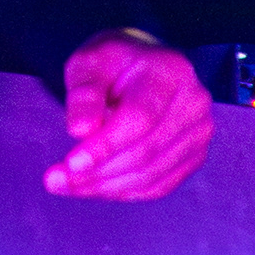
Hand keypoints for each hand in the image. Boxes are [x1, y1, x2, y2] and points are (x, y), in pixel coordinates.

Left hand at [45, 33, 211, 200]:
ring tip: (66, 184)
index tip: (71, 164)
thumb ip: (83, 93)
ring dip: (103, 186)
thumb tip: (80, 130)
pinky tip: (93, 186)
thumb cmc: (112, 64)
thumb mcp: (88, 63)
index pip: (139, 118)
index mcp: (171, 72)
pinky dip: (122, 191)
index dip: (105, 145)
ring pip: (149, 174)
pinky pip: (157, 186)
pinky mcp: (194, 156)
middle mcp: (194, 104)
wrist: (141, 68)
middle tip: (55, 180)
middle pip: (144, 151)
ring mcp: (199, 133)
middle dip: (96, 172)